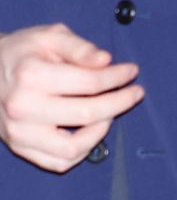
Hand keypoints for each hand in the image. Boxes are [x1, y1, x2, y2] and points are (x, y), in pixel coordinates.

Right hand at [0, 23, 143, 173]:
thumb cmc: (20, 53)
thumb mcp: (48, 37)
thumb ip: (79, 47)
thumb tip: (106, 61)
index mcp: (31, 75)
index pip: (90, 81)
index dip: (117, 77)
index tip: (131, 72)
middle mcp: (24, 107)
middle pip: (88, 113)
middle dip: (120, 102)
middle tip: (134, 93)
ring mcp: (20, 132)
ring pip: (74, 147)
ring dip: (101, 131)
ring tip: (109, 113)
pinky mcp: (19, 147)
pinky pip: (59, 162)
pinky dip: (81, 151)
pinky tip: (90, 131)